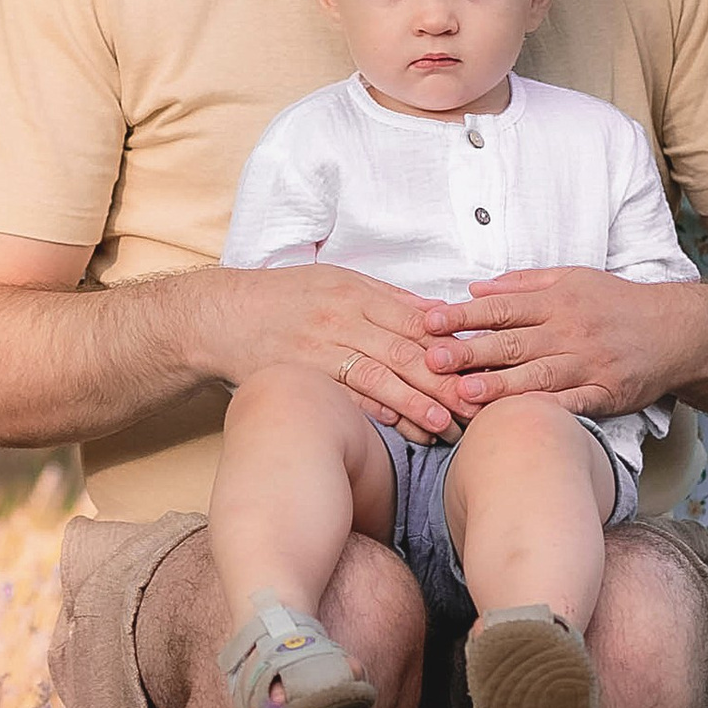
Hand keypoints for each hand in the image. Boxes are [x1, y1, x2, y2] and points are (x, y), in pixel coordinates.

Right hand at [212, 264, 460, 441]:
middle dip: (445, 380)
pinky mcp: (303, 377)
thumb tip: (439, 313)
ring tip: (446, 424)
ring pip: (378, 377)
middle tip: (477, 404)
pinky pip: (345, 396)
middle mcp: (342, 321)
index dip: (453, 346)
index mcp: (357, 294)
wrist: (223, 315)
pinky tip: (401, 427)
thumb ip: (390, 299)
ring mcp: (321, 351)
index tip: (484, 367)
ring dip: (415, 402)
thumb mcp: (338, 280)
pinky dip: (375, 412)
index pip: (416, 322)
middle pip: (404, 351)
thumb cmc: (285, 297)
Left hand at [415, 269, 690, 418]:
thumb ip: (522, 284)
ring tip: (464, 394)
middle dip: (470, 352)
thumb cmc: (616, 303)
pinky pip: (573, 405)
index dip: (463, 316)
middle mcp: (568, 331)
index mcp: (556, 301)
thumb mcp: (572, 278)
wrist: (674, 330)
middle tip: (432, 360)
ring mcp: (587, 365)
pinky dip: (547, 412)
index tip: (429, 322)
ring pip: (538, 376)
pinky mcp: (605, 394)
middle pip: (513, 342)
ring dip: (500, 386)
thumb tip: (474, 289)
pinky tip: (521, 421)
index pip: (501, 308)